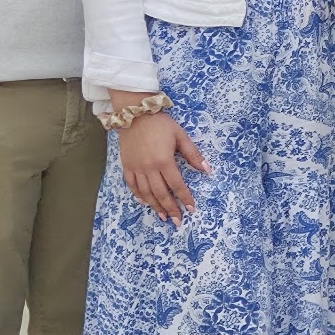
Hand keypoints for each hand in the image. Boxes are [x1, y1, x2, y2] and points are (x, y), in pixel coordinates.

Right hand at [115, 102, 206, 223]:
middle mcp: (149, 168)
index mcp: (164, 161)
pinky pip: (132, 185)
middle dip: (171, 208)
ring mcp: (136, 168)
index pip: (177, 185)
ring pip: (146, 193)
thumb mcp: (181, 136)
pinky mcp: (127, 165)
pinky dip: (138, 195)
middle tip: (178, 221)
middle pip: (161, 193)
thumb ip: (193, 154)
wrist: (135, 113)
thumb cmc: (161, 124)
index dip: (185, 198)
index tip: (191, 209)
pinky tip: (145, 202)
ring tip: (163, 217)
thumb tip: (207, 170)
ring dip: (155, 206)